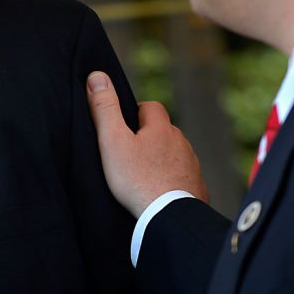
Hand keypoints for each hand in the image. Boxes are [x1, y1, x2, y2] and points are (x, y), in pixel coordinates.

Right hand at [86, 70, 207, 217]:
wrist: (168, 216)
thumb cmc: (137, 180)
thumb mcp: (112, 142)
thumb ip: (104, 109)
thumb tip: (96, 76)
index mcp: (161, 128)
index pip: (150, 107)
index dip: (135, 112)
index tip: (123, 127)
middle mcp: (181, 142)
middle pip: (164, 131)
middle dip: (149, 137)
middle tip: (129, 154)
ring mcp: (191, 165)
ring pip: (174, 153)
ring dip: (161, 159)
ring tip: (142, 175)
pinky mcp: (196, 187)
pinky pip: (183, 177)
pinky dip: (172, 179)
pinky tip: (159, 192)